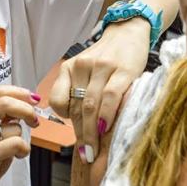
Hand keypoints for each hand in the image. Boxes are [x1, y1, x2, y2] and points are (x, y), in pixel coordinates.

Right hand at [0, 86, 39, 185]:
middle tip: (35, 121)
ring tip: (16, 150)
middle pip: (4, 102)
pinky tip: (18, 156)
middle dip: (26, 109)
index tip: (34, 99)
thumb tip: (29, 102)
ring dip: (23, 138)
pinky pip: (15, 143)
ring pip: (13, 127)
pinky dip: (23, 150)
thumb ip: (4, 118)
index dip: (19, 92)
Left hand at [49, 18, 149, 163]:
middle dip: (80, 135)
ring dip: (91, 132)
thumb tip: (82, 127)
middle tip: (86, 155)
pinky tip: (106, 129)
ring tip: (94, 151)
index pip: (57, 101)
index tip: (75, 135)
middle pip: (76, 107)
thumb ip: (81, 92)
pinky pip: (110, 97)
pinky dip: (107, 116)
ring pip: (90, 105)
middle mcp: (82, 67)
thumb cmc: (108, 57)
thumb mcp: (86, 71)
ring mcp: (102, 67)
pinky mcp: (123, 71)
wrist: (129, 30)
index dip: (65, 121)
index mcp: (69, 68)